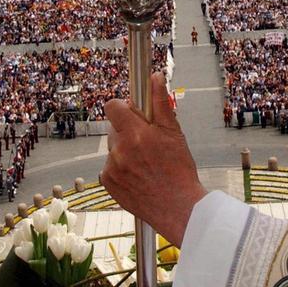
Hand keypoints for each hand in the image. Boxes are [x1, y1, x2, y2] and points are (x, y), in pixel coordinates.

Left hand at [100, 72, 206, 247]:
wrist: (179, 209)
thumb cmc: (180, 170)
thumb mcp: (174, 133)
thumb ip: (161, 102)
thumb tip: (155, 76)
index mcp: (135, 134)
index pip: (113, 106)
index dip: (122, 106)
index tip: (132, 111)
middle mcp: (119, 150)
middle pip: (114, 127)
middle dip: (128, 130)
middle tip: (147, 142)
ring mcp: (111, 168)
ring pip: (113, 148)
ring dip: (124, 150)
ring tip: (146, 163)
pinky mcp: (108, 183)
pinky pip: (110, 167)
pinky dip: (120, 168)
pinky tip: (138, 175)